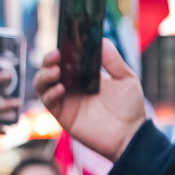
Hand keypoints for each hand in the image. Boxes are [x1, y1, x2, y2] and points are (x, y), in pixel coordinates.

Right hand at [35, 42, 146, 161]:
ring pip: (43, 85)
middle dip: (48, 61)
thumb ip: (113, 60)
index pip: (66, 59)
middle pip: (50, 70)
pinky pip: (48, 102)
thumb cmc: (130, 108)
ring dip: (45, 75)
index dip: (61, 50)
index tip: (63, 42)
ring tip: (56, 71)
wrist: (131, 135)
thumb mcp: (126, 78)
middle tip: (55, 55)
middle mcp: (72, 87)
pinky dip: (50, 94)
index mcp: (85, 76)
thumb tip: (101, 39)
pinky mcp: (63, 116)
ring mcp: (66, 101)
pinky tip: (61, 89)